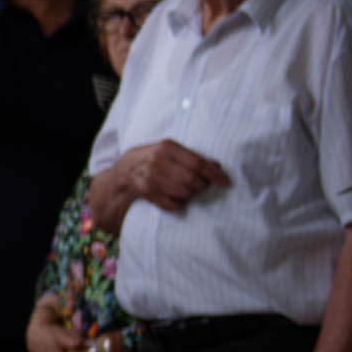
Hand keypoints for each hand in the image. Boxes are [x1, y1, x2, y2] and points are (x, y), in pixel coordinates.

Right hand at [113, 139, 228, 214]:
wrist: (125, 170)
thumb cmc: (155, 158)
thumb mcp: (171, 151)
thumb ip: (192, 157)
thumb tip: (216, 166)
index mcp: (167, 147)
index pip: (198, 163)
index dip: (215, 174)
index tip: (226, 182)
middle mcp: (158, 161)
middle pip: (192, 180)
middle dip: (202, 186)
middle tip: (202, 186)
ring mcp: (150, 177)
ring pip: (183, 193)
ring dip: (190, 195)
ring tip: (187, 190)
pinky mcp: (146, 191)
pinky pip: (173, 204)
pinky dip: (179, 203)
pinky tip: (175, 197)